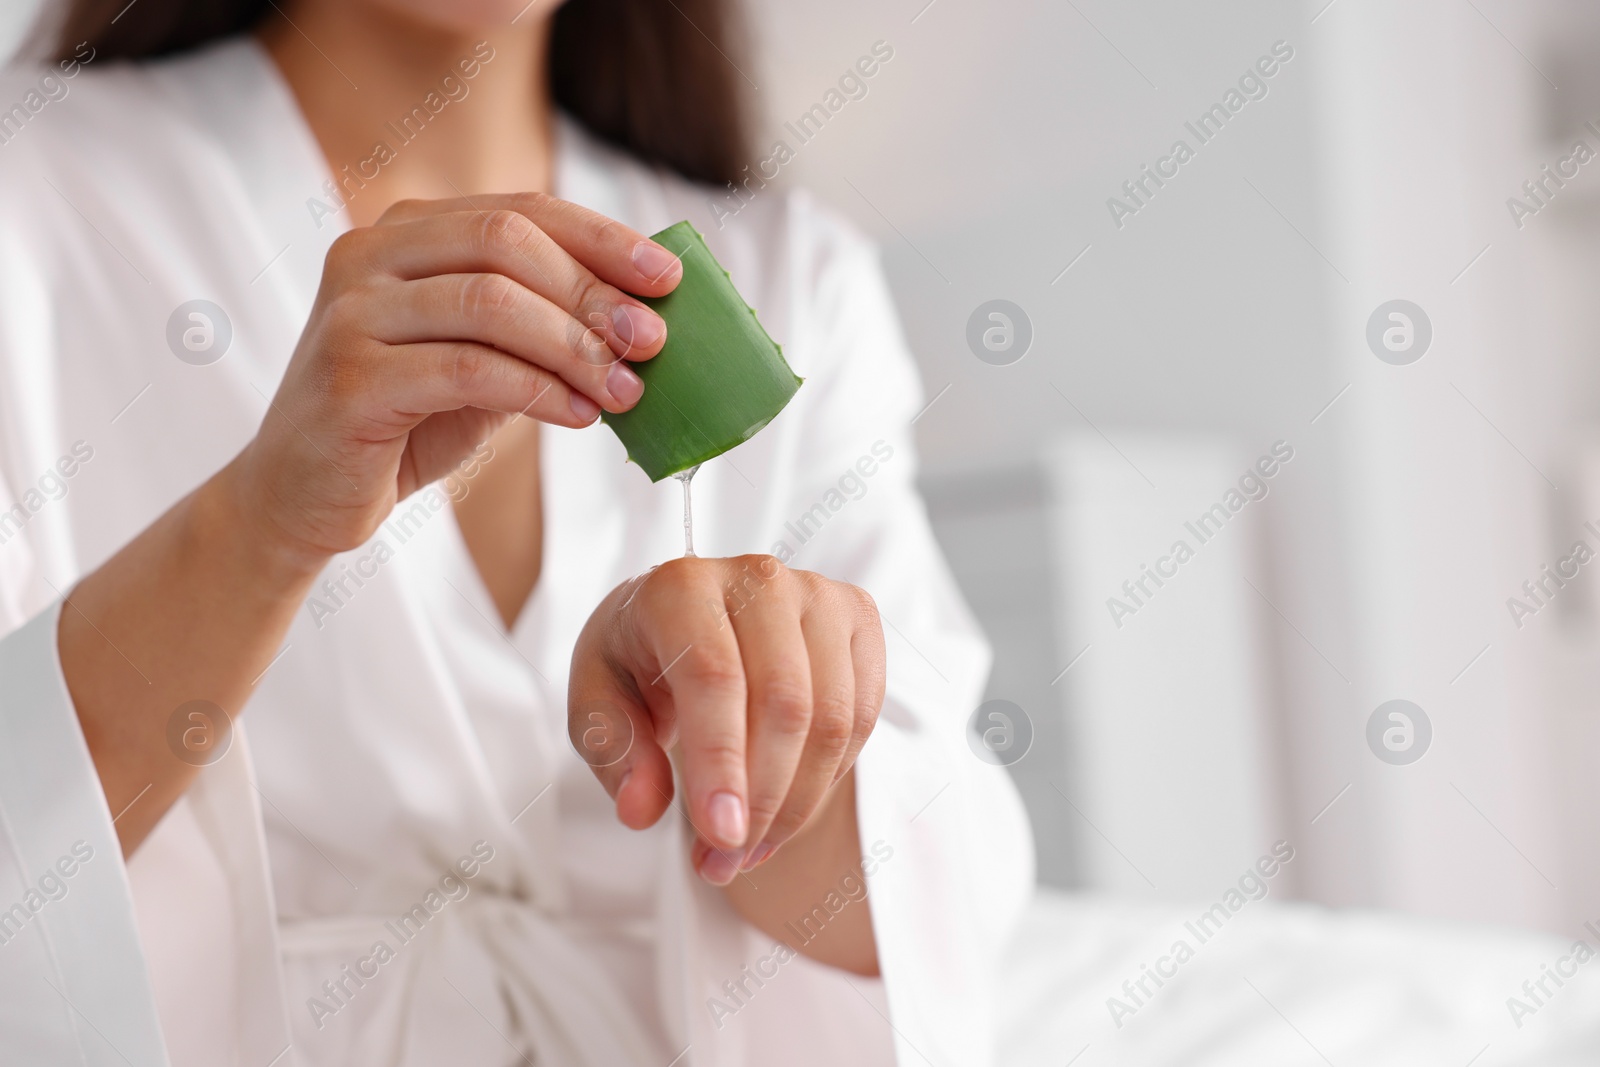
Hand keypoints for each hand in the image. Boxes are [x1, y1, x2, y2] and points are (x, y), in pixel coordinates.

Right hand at [235, 193, 682, 568]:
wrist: (304, 496)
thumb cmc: (404, 423)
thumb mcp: (483, 363)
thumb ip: (540, 331)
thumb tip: (643, 320)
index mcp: (405, 232)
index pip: (521, 209)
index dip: (603, 239)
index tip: (668, 277)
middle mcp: (370, 253)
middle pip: (508, 242)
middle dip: (594, 292)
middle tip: (653, 341)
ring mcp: (352, 310)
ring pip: (491, 301)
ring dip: (574, 346)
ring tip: (625, 389)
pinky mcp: (350, 375)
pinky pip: (467, 368)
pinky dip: (537, 390)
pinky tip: (578, 414)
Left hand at [568, 556, 885, 884]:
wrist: (690, 620)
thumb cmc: (640, 661)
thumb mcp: (598, 703)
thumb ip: (614, 752)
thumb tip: (642, 809)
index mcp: (680, 586)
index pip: (713, 676)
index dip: (720, 762)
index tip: (721, 836)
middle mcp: (758, 578)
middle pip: (784, 702)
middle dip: (763, 799)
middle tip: (725, 861)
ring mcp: (817, 593)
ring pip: (831, 717)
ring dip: (797, 803)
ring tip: (750, 849)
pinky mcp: (857, 617)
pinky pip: (862, 716)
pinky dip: (829, 779)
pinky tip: (786, 810)